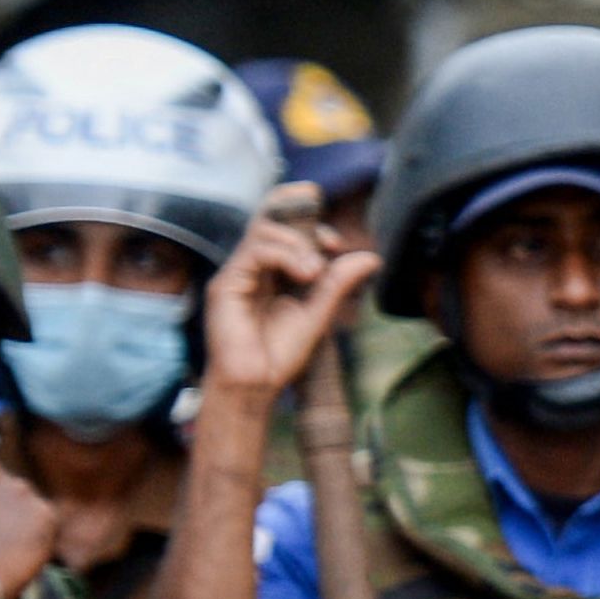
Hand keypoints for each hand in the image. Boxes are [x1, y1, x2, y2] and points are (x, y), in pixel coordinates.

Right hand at [200, 184, 381, 404]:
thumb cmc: (280, 354)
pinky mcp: (227, 284)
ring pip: (264, 230)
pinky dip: (285, 254)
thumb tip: (372, 257)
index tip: (336, 245)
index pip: (287, 227)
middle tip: (329, 240)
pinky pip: (256, 251)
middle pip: (269, 216)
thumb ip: (338, 283)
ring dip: (299, 243)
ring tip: (315, 272)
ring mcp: (237, 273)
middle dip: (300, 212)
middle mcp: (252, 266)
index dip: (313, 226)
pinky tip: (305, 274)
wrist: (256, 386)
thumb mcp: (319, 312)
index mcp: (271, 270)